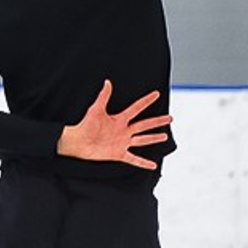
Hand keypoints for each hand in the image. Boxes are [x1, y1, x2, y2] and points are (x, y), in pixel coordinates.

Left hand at [57, 80, 171, 169]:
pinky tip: (153, 165)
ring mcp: (122, 142)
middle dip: (157, 121)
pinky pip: (133, 159)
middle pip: (144, 124)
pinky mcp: (118, 154)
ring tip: (165, 137)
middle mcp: (123, 130)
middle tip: (170, 118)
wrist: (77, 143)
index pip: (136, 108)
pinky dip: (143, 163)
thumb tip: (107, 82)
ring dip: (153, 138)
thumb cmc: (84, 126)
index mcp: (119, 119)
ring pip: (142, 140)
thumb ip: (103, 97)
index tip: (156, 93)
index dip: (146, 101)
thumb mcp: (95, 110)